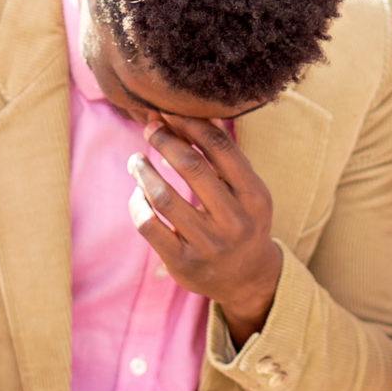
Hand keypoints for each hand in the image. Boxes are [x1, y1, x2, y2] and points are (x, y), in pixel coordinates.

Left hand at [129, 116, 280, 341]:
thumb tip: (199, 113)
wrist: (248, 278)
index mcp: (255, 196)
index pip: (221, 149)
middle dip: (165, 140)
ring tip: (136, 160)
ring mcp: (209, 245)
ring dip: (144, 171)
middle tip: (150, 129)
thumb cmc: (242, 221)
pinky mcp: (183, 263)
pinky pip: (149, 226)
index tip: (170, 112)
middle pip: (192, 167)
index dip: (191, 124)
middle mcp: (235, 221)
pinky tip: (138, 194)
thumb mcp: (247, 191)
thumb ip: (225, 157)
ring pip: (164, 197)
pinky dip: (137, 204)